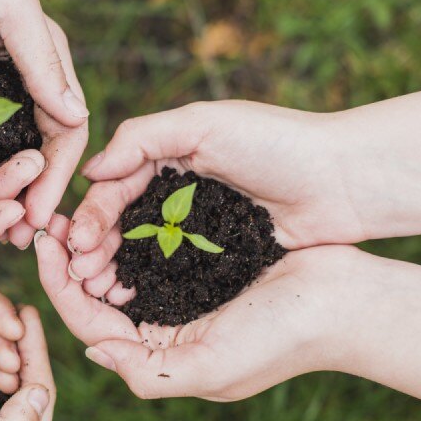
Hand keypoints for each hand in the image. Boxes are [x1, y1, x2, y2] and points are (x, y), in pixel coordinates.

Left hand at [0, 0, 88, 242]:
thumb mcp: (6, 5)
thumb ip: (43, 58)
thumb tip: (77, 116)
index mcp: (43, 65)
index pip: (65, 131)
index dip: (58, 176)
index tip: (42, 216)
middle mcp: (18, 88)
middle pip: (37, 157)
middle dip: (33, 198)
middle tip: (21, 240)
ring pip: (1, 164)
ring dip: (1, 201)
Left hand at [36, 213, 364, 399]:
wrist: (345, 301)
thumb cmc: (282, 337)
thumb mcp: (210, 368)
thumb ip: (147, 372)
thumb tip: (92, 353)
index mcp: (161, 359)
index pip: (92, 326)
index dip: (59, 288)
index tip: (41, 246)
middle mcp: (165, 333)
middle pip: (98, 299)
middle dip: (69, 264)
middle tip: (49, 224)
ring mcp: (182, 300)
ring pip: (119, 274)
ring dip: (93, 247)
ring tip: (73, 215)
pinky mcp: (201, 268)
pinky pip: (150, 252)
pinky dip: (127, 234)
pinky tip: (113, 210)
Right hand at [66, 101, 366, 283]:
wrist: (346, 181)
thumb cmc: (277, 143)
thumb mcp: (205, 123)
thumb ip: (143, 137)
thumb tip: (90, 170)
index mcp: (169, 157)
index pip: (115, 186)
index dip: (92, 214)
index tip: (74, 242)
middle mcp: (178, 192)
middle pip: (123, 223)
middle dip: (96, 248)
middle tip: (79, 275)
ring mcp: (198, 227)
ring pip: (145, 251)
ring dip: (117, 269)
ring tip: (98, 291)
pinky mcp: (220, 255)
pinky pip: (176, 270)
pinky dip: (150, 282)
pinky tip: (132, 298)